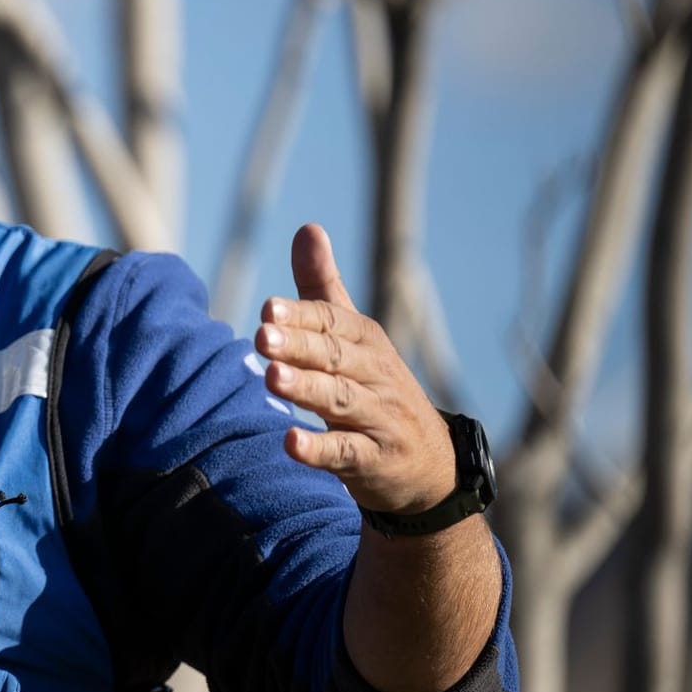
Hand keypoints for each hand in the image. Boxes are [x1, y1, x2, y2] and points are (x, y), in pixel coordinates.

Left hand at [255, 224, 454, 513]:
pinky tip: (289, 442)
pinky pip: (347, 453)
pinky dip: (319, 449)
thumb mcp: (351, 338)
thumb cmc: (374, 389)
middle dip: (300, 346)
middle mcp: (374, 375)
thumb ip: (322, 289)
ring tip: (271, 377)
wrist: (428, 464)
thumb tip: (306, 227)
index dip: (302, 316)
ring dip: (306, 389)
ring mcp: (378, 418)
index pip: (334, 322)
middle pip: (336, 357)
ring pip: (341, 400)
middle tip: (262, 336)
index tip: (268, 309)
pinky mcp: (375, 460)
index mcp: (365, 342)